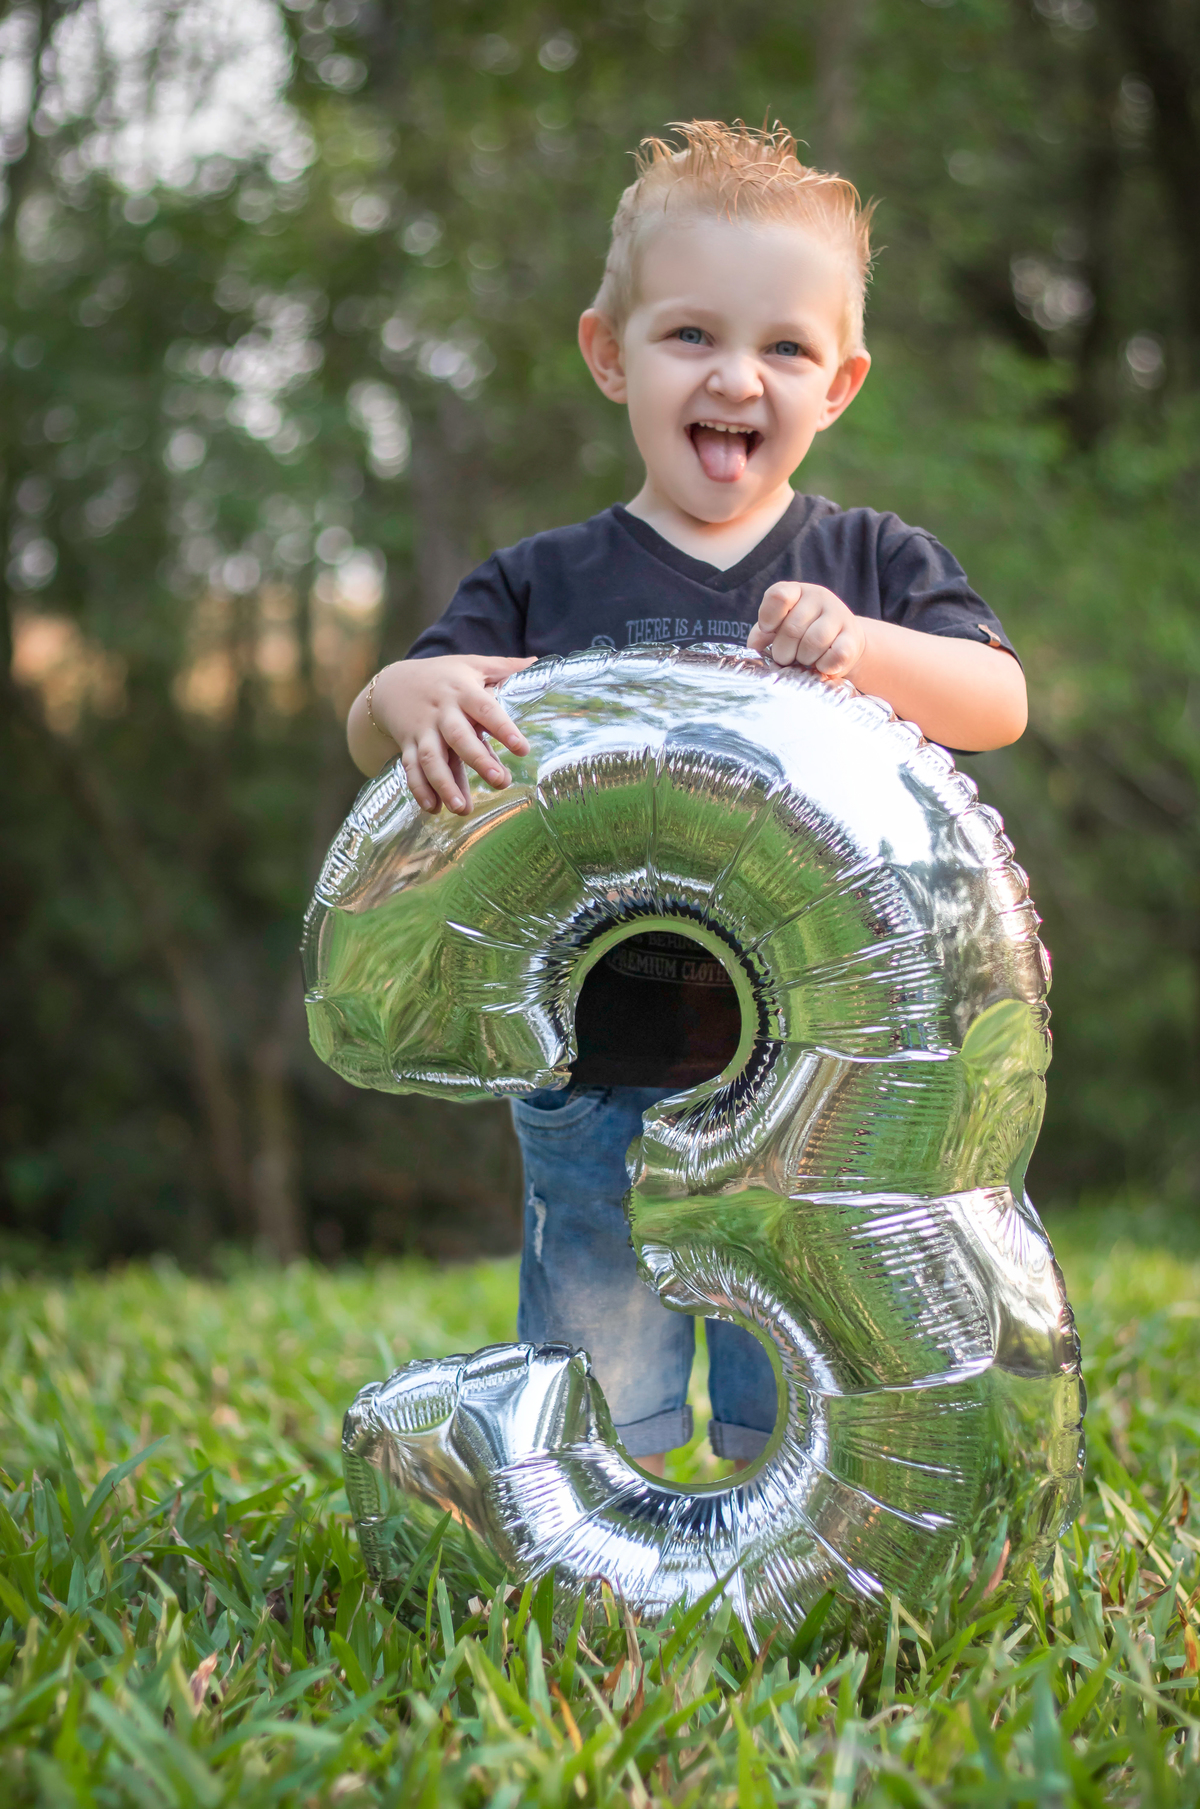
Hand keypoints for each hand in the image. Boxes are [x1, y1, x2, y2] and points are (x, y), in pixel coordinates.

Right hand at [355, 654, 535, 812]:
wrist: (392, 684)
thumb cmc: (443, 675)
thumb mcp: (472, 664)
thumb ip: (504, 667)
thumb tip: (538, 661)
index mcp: (462, 691)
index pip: (486, 709)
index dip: (504, 729)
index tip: (523, 749)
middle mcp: (442, 712)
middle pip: (459, 738)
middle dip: (478, 760)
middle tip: (499, 782)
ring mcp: (422, 730)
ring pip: (431, 759)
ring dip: (445, 785)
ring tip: (463, 809)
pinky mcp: (406, 745)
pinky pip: (410, 769)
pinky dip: (420, 790)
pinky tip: (433, 809)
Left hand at [747, 581, 865, 679]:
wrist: (842, 643)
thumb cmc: (802, 635)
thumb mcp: (779, 629)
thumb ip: (762, 635)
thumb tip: (754, 647)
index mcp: (796, 591)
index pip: (778, 596)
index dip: (768, 618)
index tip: (768, 631)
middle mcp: (819, 597)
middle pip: (792, 628)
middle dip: (783, 651)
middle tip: (786, 657)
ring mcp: (839, 615)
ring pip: (814, 642)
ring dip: (804, 659)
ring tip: (805, 660)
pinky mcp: (853, 638)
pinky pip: (835, 656)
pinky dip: (824, 666)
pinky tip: (822, 664)